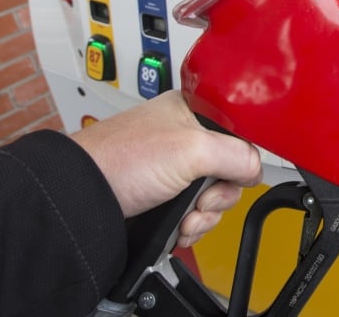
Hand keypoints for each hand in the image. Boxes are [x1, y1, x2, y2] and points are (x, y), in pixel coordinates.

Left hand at [70, 90, 262, 246]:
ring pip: (215, 197)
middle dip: (219, 194)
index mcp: (191, 113)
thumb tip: (256, 170)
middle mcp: (186, 140)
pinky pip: (197, 214)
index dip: (242, 156)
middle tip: (202, 197)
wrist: (82, 199)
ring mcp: (176, 171)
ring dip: (205, 215)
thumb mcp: (190, 149)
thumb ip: (235, 155)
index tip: (239, 172)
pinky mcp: (166, 197)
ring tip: (185, 216)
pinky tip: (179, 226)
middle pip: (230, 170)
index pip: (238, 132)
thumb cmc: (119, 159)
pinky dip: (192, 225)